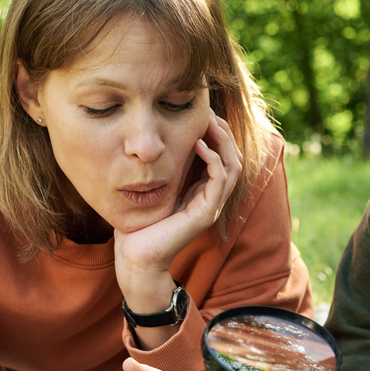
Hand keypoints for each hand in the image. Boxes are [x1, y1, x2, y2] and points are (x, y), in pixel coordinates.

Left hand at [114, 114, 242, 348]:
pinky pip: (220, 180)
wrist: (136, 258)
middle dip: (224, 131)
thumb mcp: (154, 187)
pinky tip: (199, 145)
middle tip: (208, 112)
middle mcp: (211, 197)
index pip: (223, 155)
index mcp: (202, 190)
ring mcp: (211, 206)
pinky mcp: (205, 214)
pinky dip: (213, 159)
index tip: (202, 113)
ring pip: (233, 165)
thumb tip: (158, 139)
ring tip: (208, 122)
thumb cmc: (140, 224)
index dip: (217, 132)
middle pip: (233, 156)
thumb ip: (164, 168)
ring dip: (223, 141)